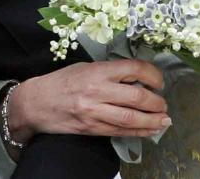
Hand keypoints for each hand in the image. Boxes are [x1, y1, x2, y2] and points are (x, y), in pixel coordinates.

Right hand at [7, 60, 170, 143]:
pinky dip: (139, 132)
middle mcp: (97, 91)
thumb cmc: (61, 81)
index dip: (153, 74)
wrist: (36, 103)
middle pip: (137, 97)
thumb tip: (136, 78)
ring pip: (131, 118)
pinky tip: (150, 130)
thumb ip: (109, 72)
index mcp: (97, 71)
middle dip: (156, 102)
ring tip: (164, 120)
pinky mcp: (92, 129)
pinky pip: (120, 132)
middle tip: (163, 103)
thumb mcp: (85, 67)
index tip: (159, 81)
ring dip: (152, 120)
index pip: (133, 69)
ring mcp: (94, 112)